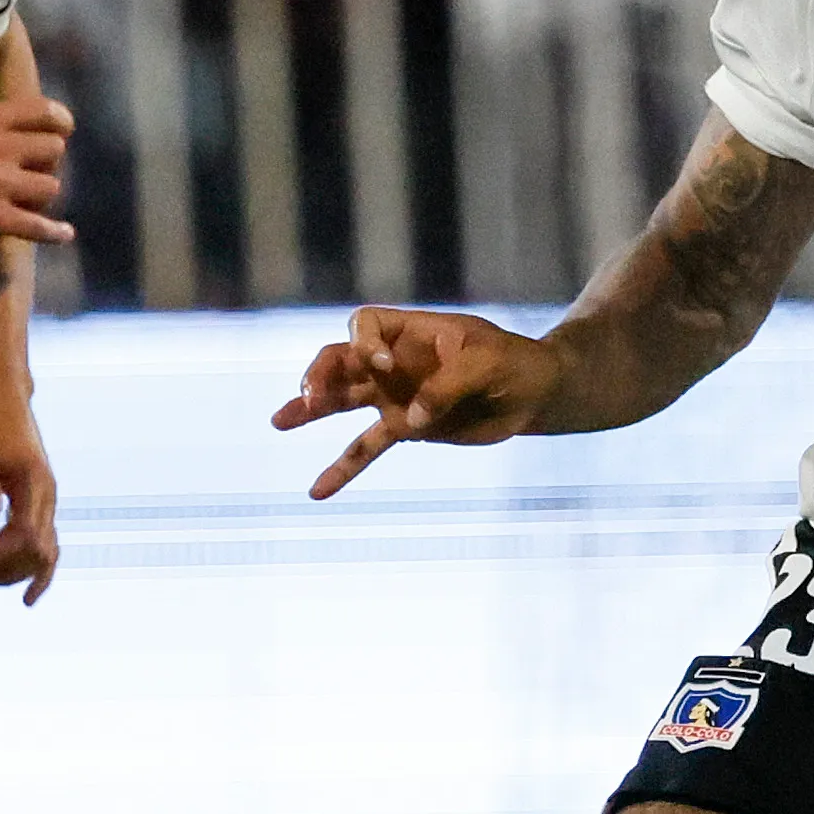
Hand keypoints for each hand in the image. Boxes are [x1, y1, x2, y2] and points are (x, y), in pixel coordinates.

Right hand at [0, 97, 73, 251]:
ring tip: (28, 202)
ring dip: (42, 197)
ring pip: (50, 187)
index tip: (64, 131)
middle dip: (48, 163)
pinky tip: (64, 234)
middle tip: (33, 173)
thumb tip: (29, 132)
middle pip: (54, 150)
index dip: (61, 122)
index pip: (42, 111)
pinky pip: (37, 225)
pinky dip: (53, 232)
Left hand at [0, 388, 58, 603]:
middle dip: (3, 570)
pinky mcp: (36, 503)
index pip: (25, 536)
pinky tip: (24, 593)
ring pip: (42, 553)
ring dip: (13, 572)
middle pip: (37, 552)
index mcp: (35, 484)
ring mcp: (45, 502)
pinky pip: (41, 545)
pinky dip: (32, 569)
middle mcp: (47, 497)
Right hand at [270, 306, 561, 499]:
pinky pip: (366, 448)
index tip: (383, 364)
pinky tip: (318, 491)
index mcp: (411, 330)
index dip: (364, 342)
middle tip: (309, 397)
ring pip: (342, 400)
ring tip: (279, 422)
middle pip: (340, 359)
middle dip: (320, 375)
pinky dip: (343, 468)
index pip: (365, 323)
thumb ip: (447, 386)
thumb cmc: (514, 363)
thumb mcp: (488, 363)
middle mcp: (394, 360)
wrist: (533, 393)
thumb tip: (409, 421)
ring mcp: (395, 394)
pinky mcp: (405, 429)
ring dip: (311, 411)